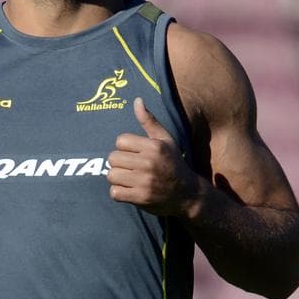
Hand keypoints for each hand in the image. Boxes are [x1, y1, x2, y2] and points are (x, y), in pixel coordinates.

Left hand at [107, 97, 202, 216]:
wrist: (187, 194)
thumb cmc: (173, 163)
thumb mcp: (165, 140)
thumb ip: (149, 121)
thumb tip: (137, 100)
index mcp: (154, 146)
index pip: (120, 141)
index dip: (125, 148)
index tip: (135, 154)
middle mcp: (149, 163)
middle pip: (113, 158)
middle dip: (120, 163)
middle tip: (132, 168)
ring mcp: (145, 181)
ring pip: (111, 175)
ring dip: (118, 179)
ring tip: (131, 179)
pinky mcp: (140, 198)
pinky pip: (114, 193)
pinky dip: (119, 193)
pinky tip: (130, 190)